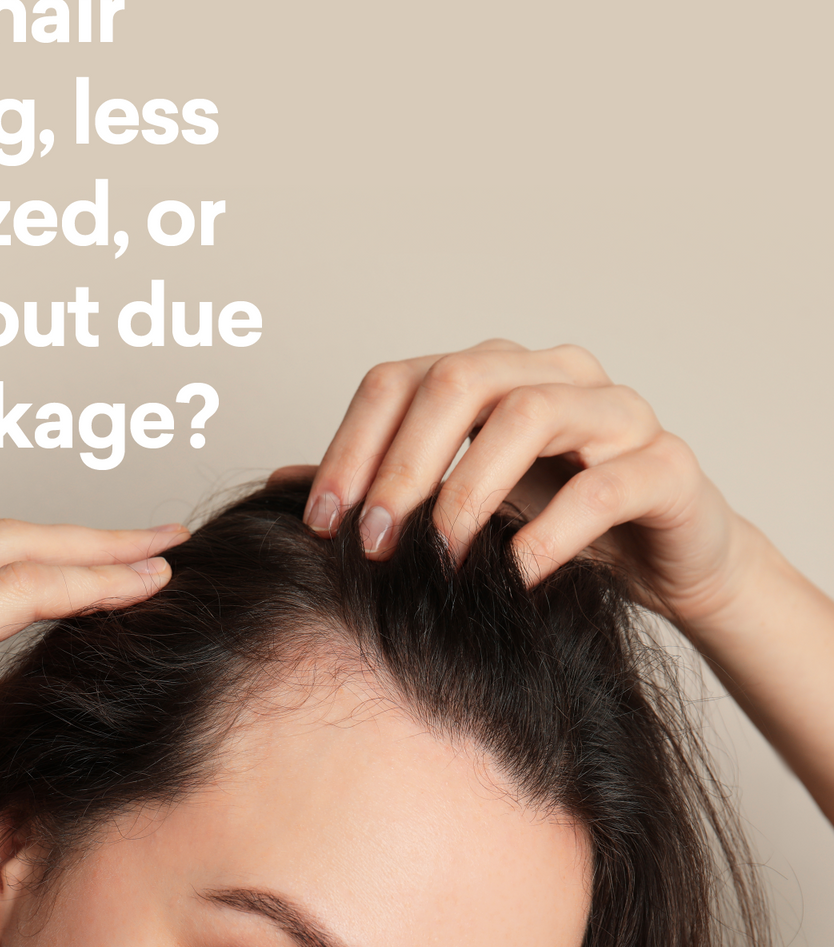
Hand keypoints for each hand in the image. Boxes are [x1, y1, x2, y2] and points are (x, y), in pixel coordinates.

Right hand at [0, 520, 185, 914]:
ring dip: (97, 549)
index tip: (118, 569)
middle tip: (160, 538)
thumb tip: (22, 702)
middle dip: (91, 535)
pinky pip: (9, 593)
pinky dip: (78, 583)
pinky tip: (131, 587)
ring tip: (162, 554)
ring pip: (14, 550)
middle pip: (6, 539)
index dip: (56, 559)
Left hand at [291, 339, 760, 624]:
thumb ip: (379, 483)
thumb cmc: (551, 518)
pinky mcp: (666, 465)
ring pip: (529, 414)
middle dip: (402, 466)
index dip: (350, 447)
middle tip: (373, 543)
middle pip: (457, 382)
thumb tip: (281, 481)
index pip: (399, 381)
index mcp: (492, 372)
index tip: (321, 522)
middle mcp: (552, 372)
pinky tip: (517, 575)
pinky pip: (604, 485)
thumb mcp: (456, 498)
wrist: (664, 556)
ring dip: (469, 491)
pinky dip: (552, 532)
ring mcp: (615, 411)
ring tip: (442, 557)